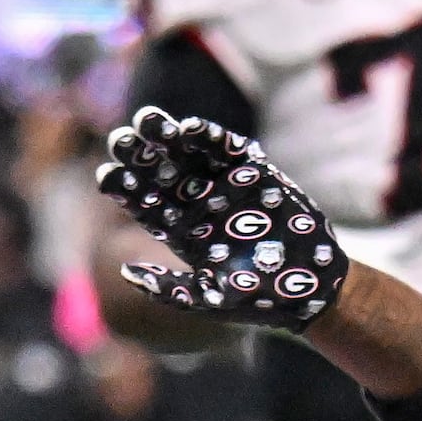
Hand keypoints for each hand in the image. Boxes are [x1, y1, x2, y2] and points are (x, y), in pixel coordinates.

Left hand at [94, 110, 349, 329]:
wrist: (314, 289)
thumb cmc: (261, 300)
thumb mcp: (211, 300)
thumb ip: (170, 288)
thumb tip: (125, 271)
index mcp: (183, 233)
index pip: (145, 206)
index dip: (126, 190)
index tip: (107, 176)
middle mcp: (200, 205)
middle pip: (160, 175)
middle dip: (140, 157)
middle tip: (120, 140)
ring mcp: (225, 187)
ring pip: (187, 156)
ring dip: (167, 138)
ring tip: (146, 120)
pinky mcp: (255, 173)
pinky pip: (226, 149)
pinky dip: (210, 137)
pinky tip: (189, 127)